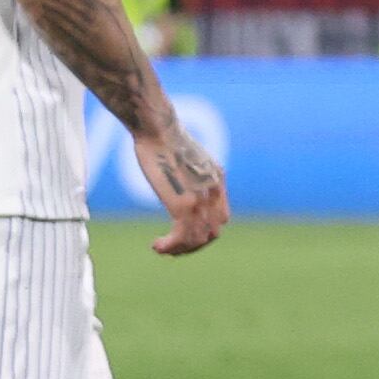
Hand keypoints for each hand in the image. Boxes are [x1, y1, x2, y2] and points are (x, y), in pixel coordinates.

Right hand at [136, 125, 228, 256]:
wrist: (158, 128)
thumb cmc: (163, 138)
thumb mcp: (185, 157)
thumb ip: (189, 173)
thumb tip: (178, 178)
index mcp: (217, 181)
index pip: (221, 219)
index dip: (203, 233)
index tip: (182, 236)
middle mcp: (214, 192)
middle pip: (212, 233)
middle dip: (192, 246)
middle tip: (171, 248)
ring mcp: (200, 199)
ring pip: (198, 239)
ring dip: (179, 250)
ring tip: (161, 248)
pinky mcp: (183, 203)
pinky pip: (182, 236)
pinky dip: (170, 246)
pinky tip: (157, 246)